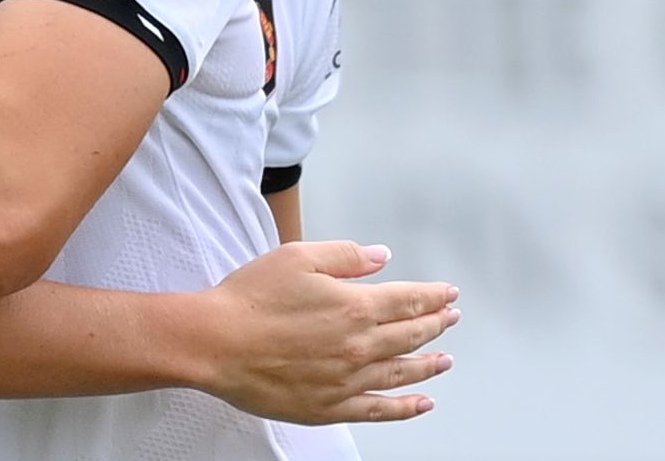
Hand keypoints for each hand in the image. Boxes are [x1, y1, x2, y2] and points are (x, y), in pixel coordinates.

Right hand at [194, 240, 457, 423]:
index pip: (408, 300)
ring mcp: (347, 380)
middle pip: (411, 335)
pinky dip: (406, 407)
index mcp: (355, 306)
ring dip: (429, 364)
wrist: (215, 343)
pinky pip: (379, 409)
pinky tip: (421, 403)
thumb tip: (380, 256)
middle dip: (436, 324)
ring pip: (402, 372)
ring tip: (445, 359)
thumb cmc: (249, 300)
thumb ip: (345, 256)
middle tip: (449, 318)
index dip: (433, 296)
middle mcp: (359, 346)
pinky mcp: (330, 407)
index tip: (448, 294)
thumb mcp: (297, 257)